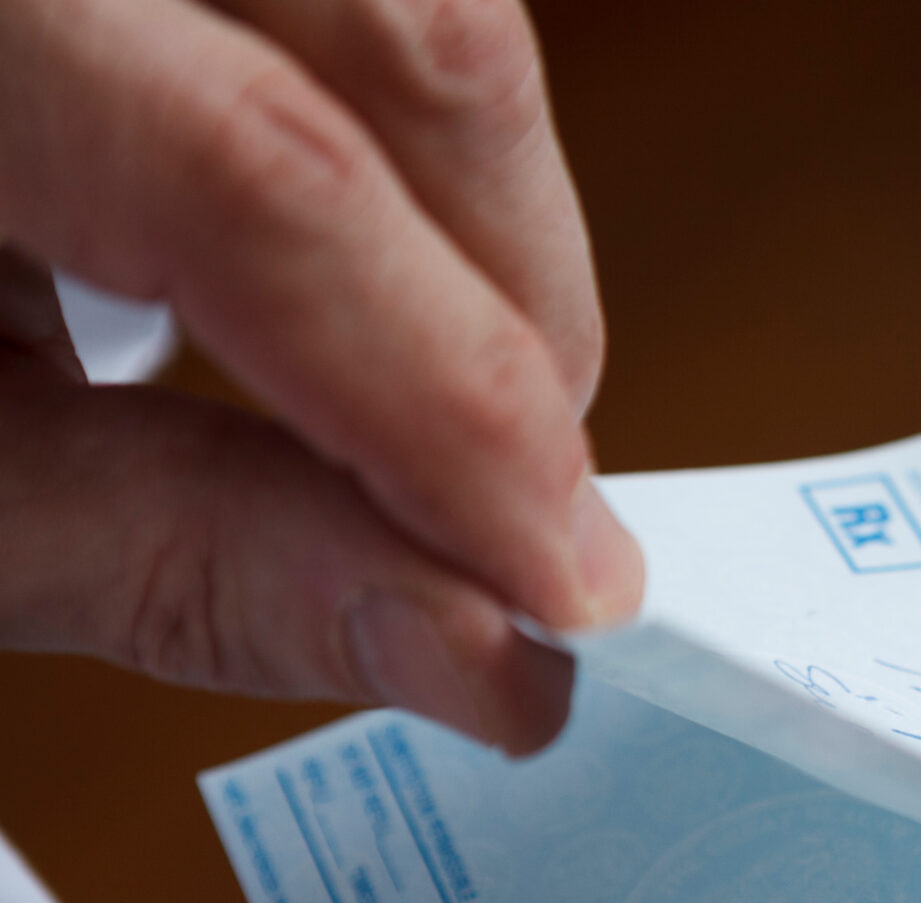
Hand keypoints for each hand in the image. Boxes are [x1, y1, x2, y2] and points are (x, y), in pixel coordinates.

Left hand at [0, 0, 639, 752]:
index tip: (557, 576)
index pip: (256, 180)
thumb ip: (191, 559)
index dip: (455, 394)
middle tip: (521, 496)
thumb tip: (480, 649)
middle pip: (401, 17)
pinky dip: (410, 142)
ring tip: (436, 393)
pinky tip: (367, 273)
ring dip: (487, 208)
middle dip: (517, 286)